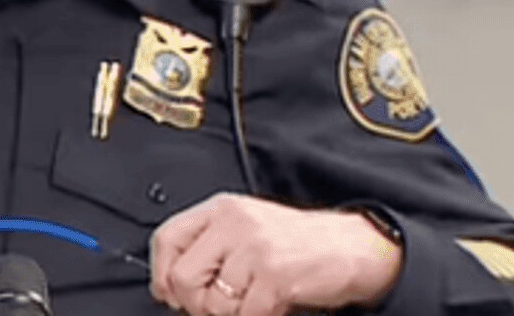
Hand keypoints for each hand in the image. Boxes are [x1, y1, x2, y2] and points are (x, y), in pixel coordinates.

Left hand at [149, 194, 401, 315]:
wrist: (352, 246)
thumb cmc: (298, 242)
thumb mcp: (246, 229)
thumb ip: (209, 247)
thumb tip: (169, 285)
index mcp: (221, 209)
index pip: (167, 238)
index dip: (162, 274)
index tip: (170, 292)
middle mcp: (234, 223)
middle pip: (182, 276)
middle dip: (196, 302)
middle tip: (220, 304)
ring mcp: (255, 248)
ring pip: (212, 302)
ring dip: (230, 313)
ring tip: (252, 299)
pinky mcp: (276, 276)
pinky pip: (245, 315)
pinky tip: (272, 303)